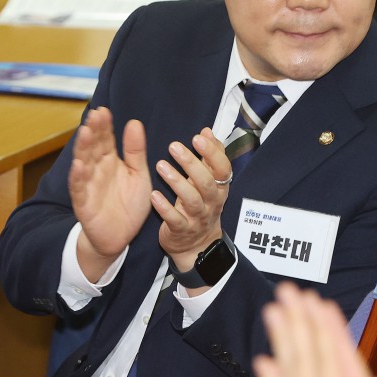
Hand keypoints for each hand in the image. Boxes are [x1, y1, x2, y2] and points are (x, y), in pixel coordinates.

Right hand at [69, 107, 152, 281]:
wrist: (121, 237)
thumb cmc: (129, 204)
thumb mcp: (139, 175)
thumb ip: (136, 152)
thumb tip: (134, 123)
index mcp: (111, 161)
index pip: (106, 139)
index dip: (105, 125)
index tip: (105, 110)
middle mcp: (97, 170)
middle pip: (93, 147)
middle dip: (93, 131)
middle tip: (95, 115)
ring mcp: (88, 186)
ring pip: (83, 163)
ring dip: (83, 149)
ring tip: (85, 133)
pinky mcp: (84, 203)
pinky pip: (79, 189)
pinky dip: (78, 177)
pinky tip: (78, 165)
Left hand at [151, 127, 231, 279]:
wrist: (197, 245)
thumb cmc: (201, 205)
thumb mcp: (209, 181)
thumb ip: (209, 156)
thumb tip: (207, 131)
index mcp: (220, 187)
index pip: (223, 168)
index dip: (213, 153)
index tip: (198, 137)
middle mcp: (212, 202)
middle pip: (206, 182)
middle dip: (191, 163)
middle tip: (174, 146)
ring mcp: (198, 218)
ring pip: (191, 199)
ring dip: (176, 182)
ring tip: (160, 165)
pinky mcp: (182, 230)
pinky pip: (175, 219)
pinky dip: (165, 207)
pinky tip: (154, 195)